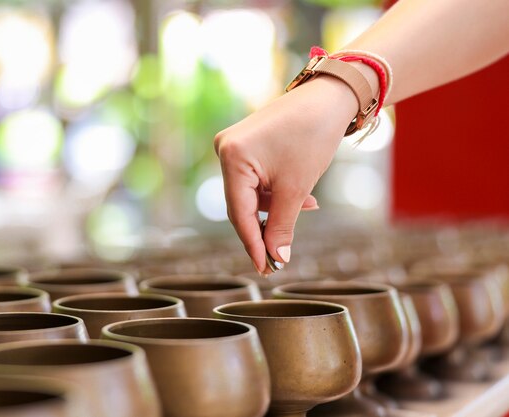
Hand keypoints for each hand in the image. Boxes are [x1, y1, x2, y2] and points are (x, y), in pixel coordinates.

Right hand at [214, 76, 358, 273]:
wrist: (330, 97)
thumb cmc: (313, 135)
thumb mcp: (297, 188)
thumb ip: (282, 226)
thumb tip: (276, 258)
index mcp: (231, 157)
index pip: (239, 213)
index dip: (253, 244)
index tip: (265, 268)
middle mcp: (225, 150)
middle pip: (241, 204)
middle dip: (264, 228)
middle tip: (279, 258)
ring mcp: (234, 146)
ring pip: (251, 194)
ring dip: (275, 208)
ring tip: (306, 209)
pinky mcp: (246, 145)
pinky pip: (255, 180)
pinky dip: (276, 192)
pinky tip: (301, 197)